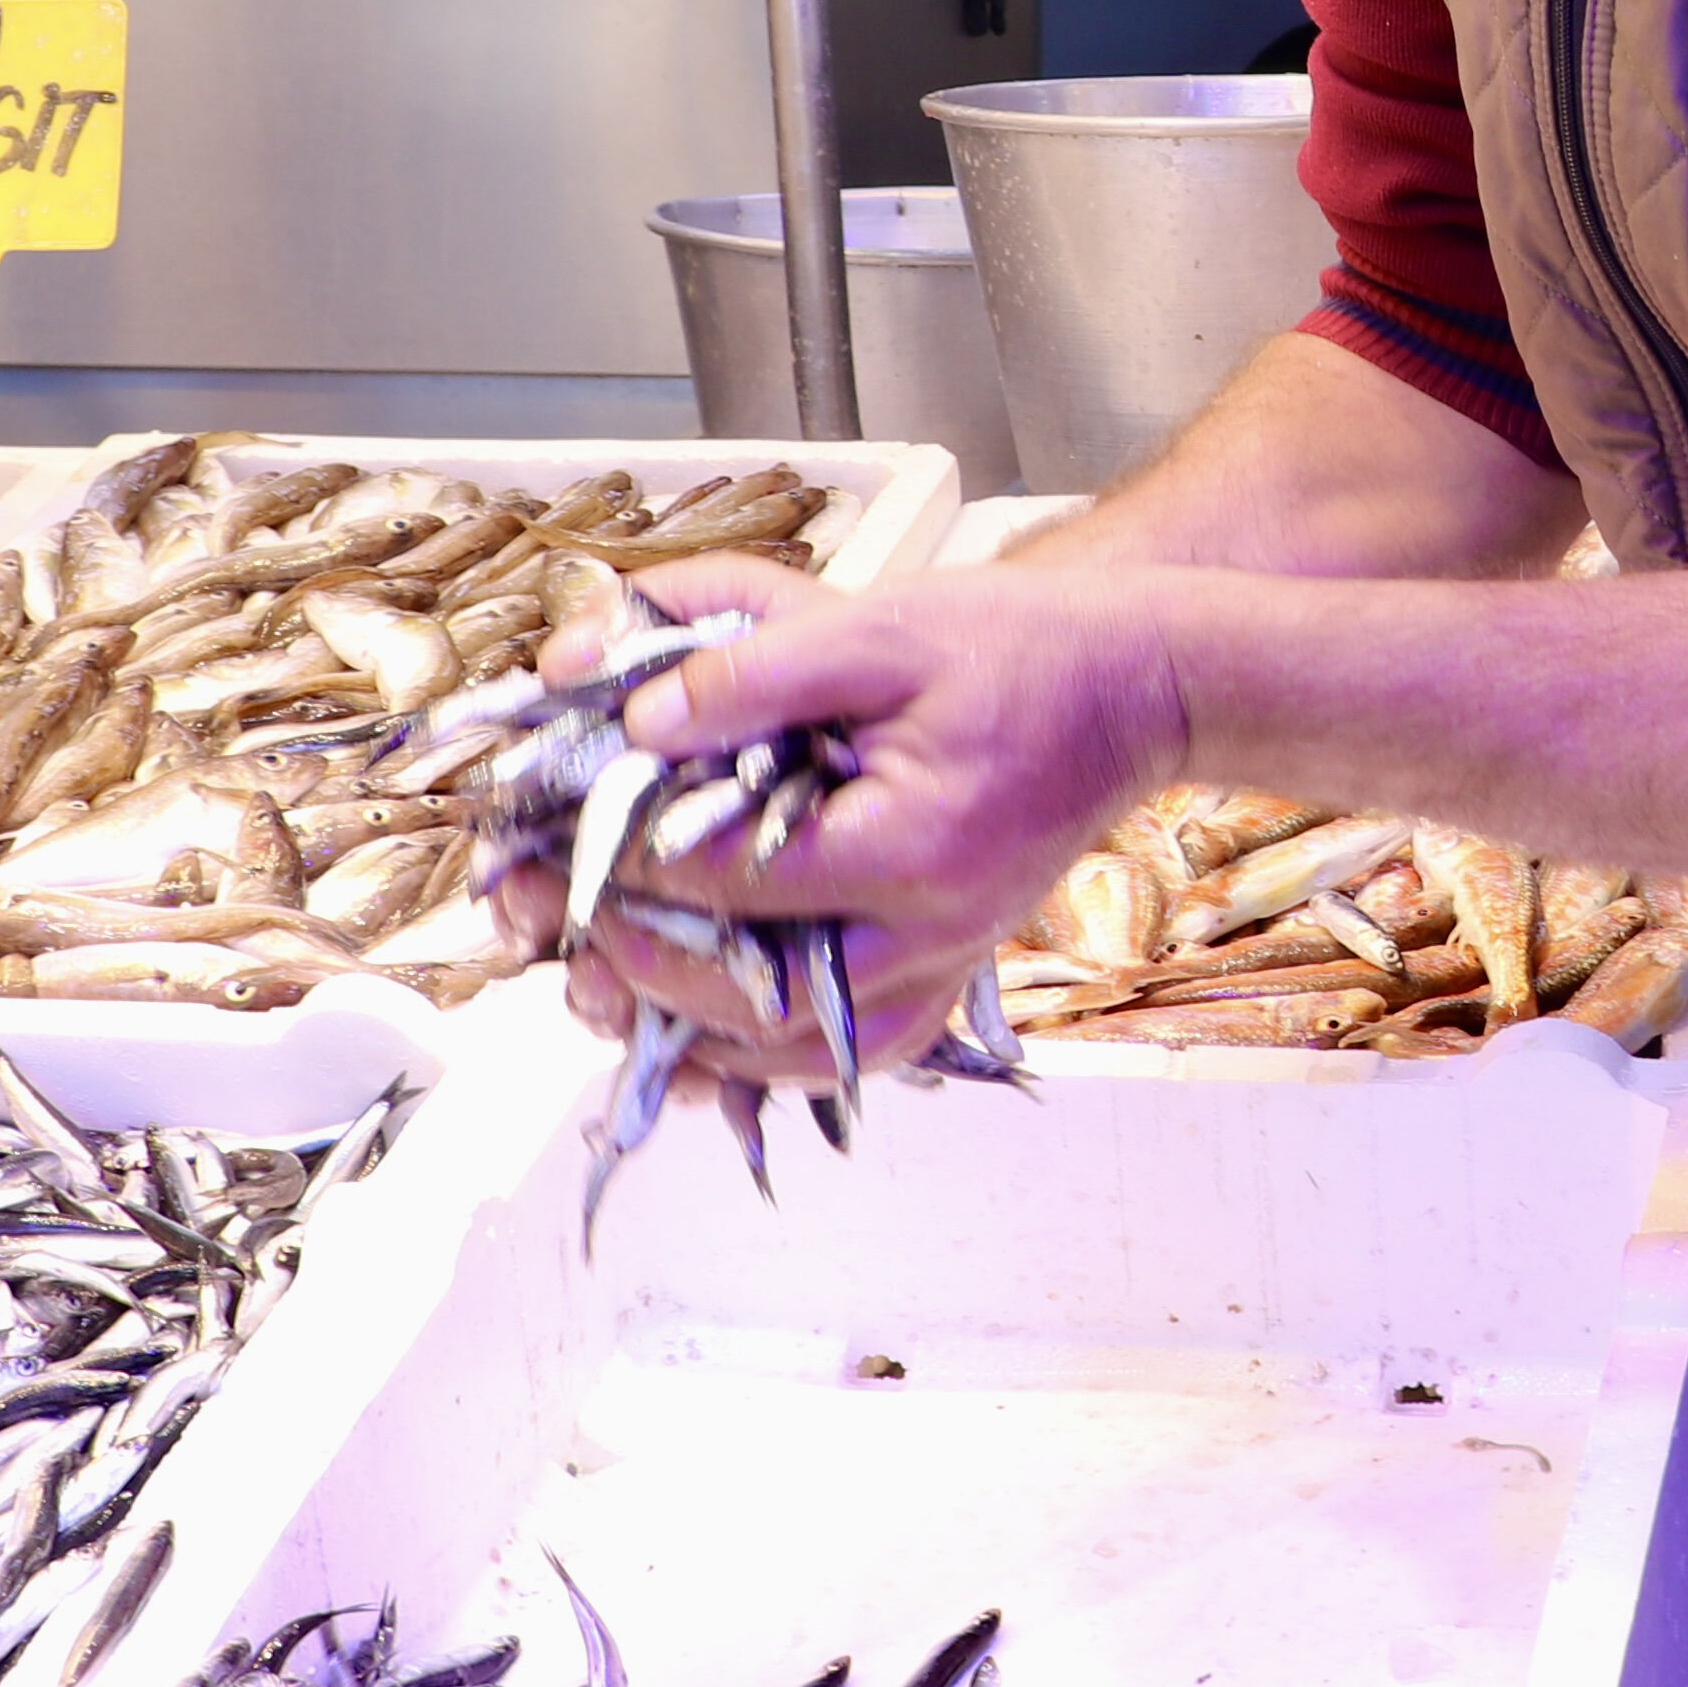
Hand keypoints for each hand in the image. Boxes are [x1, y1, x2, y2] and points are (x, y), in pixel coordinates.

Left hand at [529, 564, 1192, 1098]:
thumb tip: (640, 721)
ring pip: (793, 1054)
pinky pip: (848, 1053)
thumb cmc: (1016, 648)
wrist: (1137, 687)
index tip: (550, 844)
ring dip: (693, 1031)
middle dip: (636, 959)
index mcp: (909, 846)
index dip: (621, 867)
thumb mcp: (878, 627)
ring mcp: (946, 964)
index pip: (727, 886)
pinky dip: (768, 1058)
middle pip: (749, 996)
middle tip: (557, 918)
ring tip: (612, 980)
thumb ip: (753, 671)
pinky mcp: (951, 970)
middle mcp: (931, 931)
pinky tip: (705, 1035)